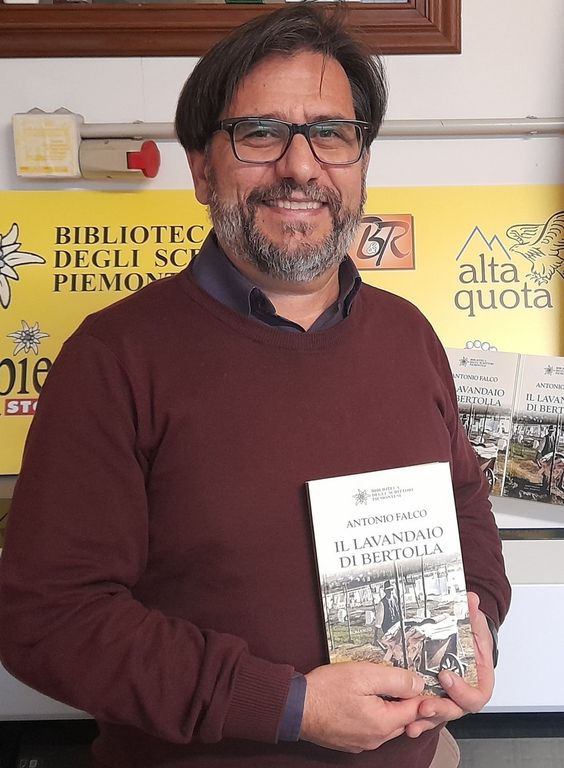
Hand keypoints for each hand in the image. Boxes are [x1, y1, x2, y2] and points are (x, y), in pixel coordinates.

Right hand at [300, 660, 423, 752]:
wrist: (295, 707)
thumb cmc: (326, 690)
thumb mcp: (364, 674)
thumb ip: (396, 679)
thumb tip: (418, 684)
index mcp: (383, 723)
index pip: (417, 710)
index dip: (422, 693)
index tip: (421, 680)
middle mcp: (376, 739)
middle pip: (404, 718)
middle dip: (404, 699)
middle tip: (395, 678)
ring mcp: (363, 742)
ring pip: (387, 723)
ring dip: (387, 706)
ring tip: (375, 686)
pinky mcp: (351, 741)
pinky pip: (372, 728)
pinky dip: (373, 714)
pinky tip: (361, 699)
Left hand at [406, 592, 493, 737]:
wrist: (461, 636)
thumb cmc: (470, 633)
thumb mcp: (473, 622)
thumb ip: (472, 613)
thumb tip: (471, 600)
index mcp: (478, 679)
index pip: (477, 695)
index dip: (463, 691)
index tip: (446, 676)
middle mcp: (463, 691)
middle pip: (456, 709)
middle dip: (440, 709)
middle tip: (425, 705)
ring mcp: (448, 697)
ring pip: (440, 715)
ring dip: (426, 719)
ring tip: (411, 720)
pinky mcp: (433, 696)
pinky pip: (427, 713)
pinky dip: (416, 719)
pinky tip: (406, 723)